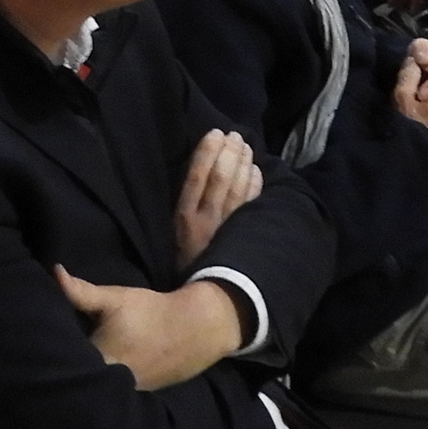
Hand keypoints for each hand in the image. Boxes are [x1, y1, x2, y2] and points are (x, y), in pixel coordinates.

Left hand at [53, 269, 243, 390]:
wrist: (195, 329)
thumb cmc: (150, 311)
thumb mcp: (115, 298)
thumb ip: (80, 291)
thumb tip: (53, 272)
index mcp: (99, 359)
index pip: (61, 361)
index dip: (48, 354)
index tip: (36, 345)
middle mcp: (109, 383)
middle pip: (75, 378)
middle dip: (62, 367)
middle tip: (46, 355)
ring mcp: (123, 395)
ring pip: (92, 388)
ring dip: (81, 378)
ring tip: (66, 366)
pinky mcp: (135, 398)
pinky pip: (108, 394)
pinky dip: (99, 387)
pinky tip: (92, 377)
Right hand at [172, 128, 261, 265]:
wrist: (199, 295)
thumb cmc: (181, 260)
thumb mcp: (171, 233)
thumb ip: (182, 206)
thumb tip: (196, 171)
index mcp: (183, 216)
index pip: (197, 175)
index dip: (207, 151)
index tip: (215, 133)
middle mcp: (206, 219)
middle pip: (221, 178)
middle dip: (229, 152)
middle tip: (235, 135)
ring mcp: (227, 227)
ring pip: (238, 188)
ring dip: (243, 163)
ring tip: (246, 146)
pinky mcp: (243, 235)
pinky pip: (251, 204)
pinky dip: (254, 185)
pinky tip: (256, 171)